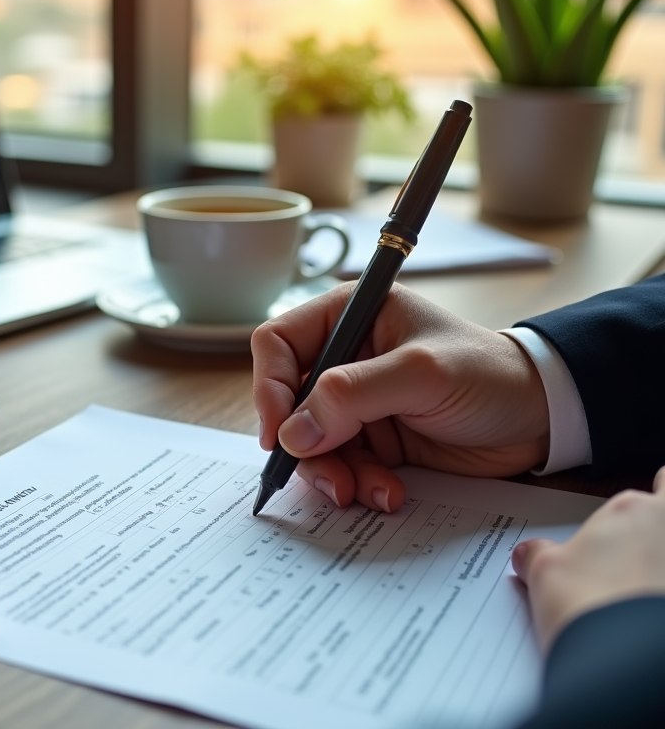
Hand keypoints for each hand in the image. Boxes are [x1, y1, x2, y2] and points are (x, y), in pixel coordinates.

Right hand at [251, 283, 549, 511]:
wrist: (540, 419)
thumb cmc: (488, 374)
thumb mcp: (420, 374)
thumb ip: (352, 395)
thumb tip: (292, 432)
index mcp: (348, 316)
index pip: (277, 344)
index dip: (269, 386)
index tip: (279, 432)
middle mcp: (344, 357)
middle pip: (287, 402)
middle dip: (305, 445)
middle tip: (330, 477)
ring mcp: (355, 402)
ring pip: (309, 442)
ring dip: (333, 473)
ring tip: (366, 491)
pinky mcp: (371, 439)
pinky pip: (340, 466)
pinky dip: (357, 485)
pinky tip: (388, 493)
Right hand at [513, 467, 664, 650]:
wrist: (622, 662)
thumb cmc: (590, 606)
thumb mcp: (545, 571)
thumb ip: (539, 553)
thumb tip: (530, 554)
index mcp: (633, 512)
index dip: (657, 499)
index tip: (635, 518)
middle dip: (655, 528)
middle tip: (637, 549)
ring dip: (655, 566)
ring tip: (634, 591)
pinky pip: (664, 590)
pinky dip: (656, 596)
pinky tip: (641, 616)